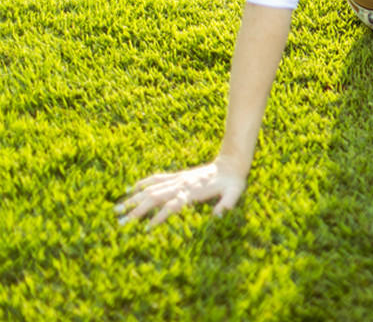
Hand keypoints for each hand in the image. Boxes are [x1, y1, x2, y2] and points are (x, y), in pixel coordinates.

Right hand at [115, 158, 246, 228]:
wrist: (231, 164)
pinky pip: (157, 179)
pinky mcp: (177, 175)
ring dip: (133, 198)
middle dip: (137, 210)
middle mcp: (182, 185)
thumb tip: (218, 217)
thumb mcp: (234, 193)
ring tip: (117, 209)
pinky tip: (130, 190)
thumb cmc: (233, 182)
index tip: (146, 229)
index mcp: (193, 192)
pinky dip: (142, 184)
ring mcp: (178, 179)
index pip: (172, 206)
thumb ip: (227, 204)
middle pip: (155, 198)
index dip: (159, 218)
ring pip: (151, 189)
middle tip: (120, 223)